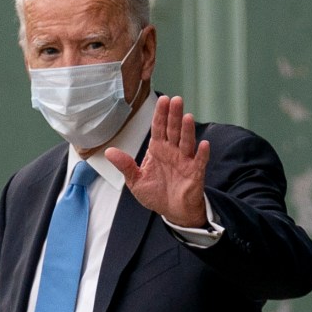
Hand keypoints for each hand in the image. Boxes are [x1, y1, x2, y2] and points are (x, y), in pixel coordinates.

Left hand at [105, 95, 209, 226]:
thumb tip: (109, 152)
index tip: (163, 99)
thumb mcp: (136, 180)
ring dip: (187, 130)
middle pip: (173, 130)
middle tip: (176, 100)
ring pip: (186, 142)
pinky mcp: (195, 173)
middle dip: (174, 115)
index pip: (159, 128)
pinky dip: (202, 153)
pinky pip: (199, 162)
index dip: (160, 114)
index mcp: (158, 149)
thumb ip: (125, 165)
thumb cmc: (156, 194)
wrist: (172, 211)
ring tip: (187, 117)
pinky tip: (203, 144)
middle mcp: (172, 151)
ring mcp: (185, 161)